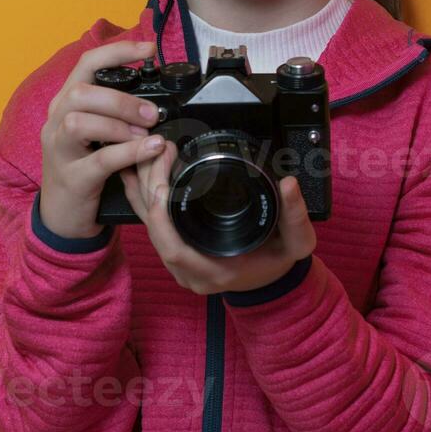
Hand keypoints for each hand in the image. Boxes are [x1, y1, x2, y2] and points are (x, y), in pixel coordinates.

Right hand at [38, 39, 167, 239]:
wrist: (63, 216)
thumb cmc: (84, 168)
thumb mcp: (95, 134)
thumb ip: (113, 114)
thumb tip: (152, 99)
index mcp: (65, 104)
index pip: (86, 64)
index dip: (117, 51)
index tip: (148, 50)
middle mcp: (56, 122)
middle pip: (81, 93)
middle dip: (122, 99)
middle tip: (152, 113)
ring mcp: (59, 151)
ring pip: (80, 122)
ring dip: (120, 124)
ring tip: (147, 135)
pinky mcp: (71, 178)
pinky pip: (99, 160)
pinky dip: (128, 152)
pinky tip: (151, 150)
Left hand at [120, 138, 316, 294]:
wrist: (271, 278)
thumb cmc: (278, 262)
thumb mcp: (297, 243)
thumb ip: (296, 216)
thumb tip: (289, 184)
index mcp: (215, 271)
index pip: (175, 250)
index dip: (162, 219)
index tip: (162, 185)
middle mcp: (190, 272)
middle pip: (155, 232)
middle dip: (150, 190)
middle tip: (160, 153)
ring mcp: (179, 264)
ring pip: (148, 226)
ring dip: (143, 189)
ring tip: (146, 154)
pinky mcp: (175, 251)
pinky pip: (151, 224)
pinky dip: (141, 197)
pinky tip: (133, 174)